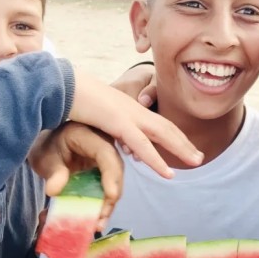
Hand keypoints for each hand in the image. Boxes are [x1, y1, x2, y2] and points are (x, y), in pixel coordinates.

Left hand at [29, 122, 122, 224]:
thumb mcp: (45, 157)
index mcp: (90, 137)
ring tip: (97, 225)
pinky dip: (101, 206)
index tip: (110, 196)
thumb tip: (54, 191)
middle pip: (116, 171)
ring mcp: (106, 161)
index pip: (106, 154)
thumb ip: (53, 172)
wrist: (48, 146)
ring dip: (107, 205)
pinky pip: (107, 190)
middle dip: (111, 197)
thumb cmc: (47, 147)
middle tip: (100, 219)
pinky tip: (94, 222)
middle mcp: (104, 147)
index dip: (111, 175)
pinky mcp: (104, 174)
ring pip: (114, 184)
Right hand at [69, 71, 202, 178]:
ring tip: (197, 162)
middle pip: (166, 126)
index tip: (186, 146)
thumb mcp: (99, 117)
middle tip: (199, 157)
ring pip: (162, 133)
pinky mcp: (118, 122)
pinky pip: (142, 145)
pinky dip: (157, 160)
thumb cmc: (74, 100)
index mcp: (129, 106)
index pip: (157, 121)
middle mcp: (133, 108)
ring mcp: (128, 114)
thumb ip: (114, 131)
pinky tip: (168, 173)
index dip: (173, 134)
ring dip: (181, 148)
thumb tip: (125, 146)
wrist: (59, 85)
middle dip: (184, 142)